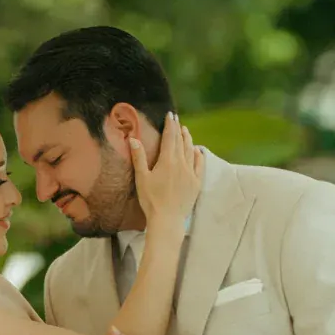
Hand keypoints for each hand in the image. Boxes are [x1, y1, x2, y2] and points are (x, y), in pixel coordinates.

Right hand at [131, 113, 203, 233]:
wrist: (168, 219)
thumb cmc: (151, 200)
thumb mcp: (142, 178)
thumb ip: (139, 157)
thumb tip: (134, 139)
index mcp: (167, 160)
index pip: (170, 137)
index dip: (170, 125)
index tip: (170, 115)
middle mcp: (181, 164)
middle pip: (181, 142)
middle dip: (178, 129)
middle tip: (177, 120)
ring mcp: (191, 173)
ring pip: (191, 151)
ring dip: (188, 139)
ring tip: (186, 131)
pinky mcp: (196, 183)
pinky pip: (200, 165)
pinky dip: (199, 155)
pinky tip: (198, 151)